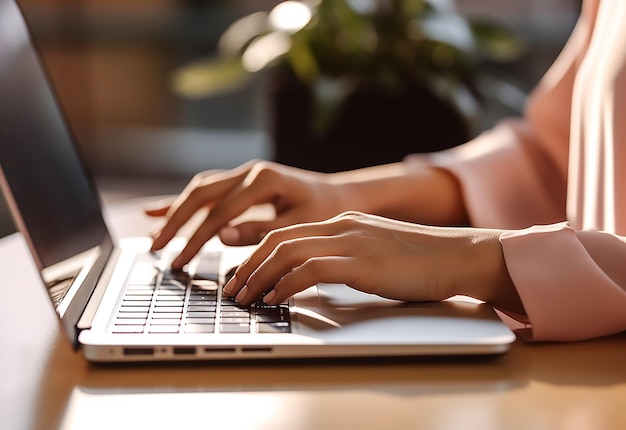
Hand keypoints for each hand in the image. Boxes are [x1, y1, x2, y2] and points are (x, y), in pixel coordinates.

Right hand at [146, 160, 349, 268]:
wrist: (337, 196)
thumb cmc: (324, 212)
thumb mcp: (299, 225)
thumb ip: (261, 231)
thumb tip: (221, 236)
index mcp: (264, 180)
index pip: (221, 212)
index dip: (197, 238)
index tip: (180, 260)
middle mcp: (250, 171)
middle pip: (202, 195)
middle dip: (176, 222)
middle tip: (157, 248)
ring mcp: (244, 174)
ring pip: (201, 190)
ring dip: (176, 211)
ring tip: (155, 235)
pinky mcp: (241, 182)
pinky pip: (207, 190)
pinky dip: (183, 201)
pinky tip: (158, 210)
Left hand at [224, 211, 518, 310]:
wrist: (458, 255)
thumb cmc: (421, 260)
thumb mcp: (375, 252)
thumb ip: (346, 257)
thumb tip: (317, 275)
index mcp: (343, 222)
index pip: (287, 233)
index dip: (258, 254)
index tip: (244, 275)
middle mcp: (341, 225)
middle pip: (278, 240)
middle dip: (248, 265)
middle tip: (233, 289)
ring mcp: (350, 240)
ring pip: (287, 252)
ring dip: (259, 277)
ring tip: (245, 298)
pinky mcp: (360, 261)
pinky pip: (310, 270)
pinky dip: (285, 285)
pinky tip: (275, 300)